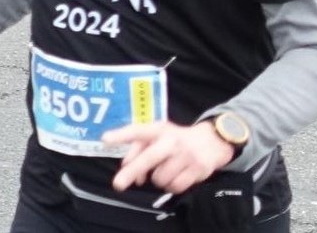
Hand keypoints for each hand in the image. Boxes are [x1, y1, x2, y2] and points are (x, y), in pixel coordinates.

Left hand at [101, 120, 234, 194]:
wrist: (211, 141)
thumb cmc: (176, 139)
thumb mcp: (159, 135)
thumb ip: (140, 147)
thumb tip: (128, 168)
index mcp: (160, 129)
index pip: (138, 130)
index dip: (122, 135)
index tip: (105, 139)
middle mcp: (171, 140)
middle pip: (148, 158)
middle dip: (132, 172)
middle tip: (117, 184)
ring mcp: (185, 155)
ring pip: (159, 178)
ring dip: (158, 178)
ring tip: (166, 168)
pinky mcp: (197, 170)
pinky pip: (174, 187)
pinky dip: (172, 185)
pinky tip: (177, 175)